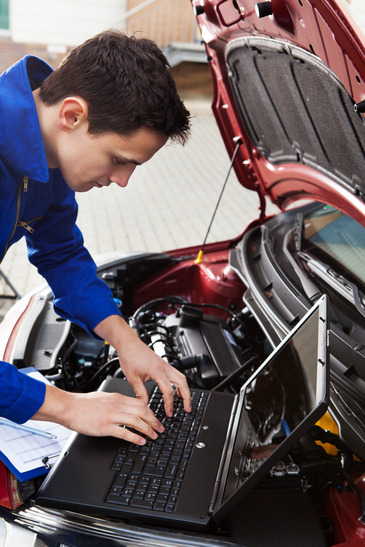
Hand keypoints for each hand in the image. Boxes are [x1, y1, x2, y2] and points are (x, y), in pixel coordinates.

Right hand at [33, 384, 163, 444]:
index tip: (155, 419)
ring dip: (148, 430)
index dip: (151, 412)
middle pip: (142, 412)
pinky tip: (141, 441)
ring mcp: (112, 416)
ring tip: (154, 436)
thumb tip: (126, 406)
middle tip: (160, 429)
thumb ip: (116, 402)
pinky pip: (125, 432)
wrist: (69, 407)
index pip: (140, 404)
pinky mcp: (105, 427)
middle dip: (154, 421)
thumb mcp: (104, 397)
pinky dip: (135, 437)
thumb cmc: (83, 403)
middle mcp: (117, 405)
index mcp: (118, 398)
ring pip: (137, 422)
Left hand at [94, 315, 191, 416]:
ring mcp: (165, 365)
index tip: (169, 413)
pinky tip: (176, 390)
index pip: (168, 391)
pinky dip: (179, 383)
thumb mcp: (132, 378)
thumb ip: (140, 392)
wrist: (129, 343)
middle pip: (182, 383)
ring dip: (185, 390)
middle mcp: (164, 367)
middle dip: (187, 397)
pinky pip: (176, 374)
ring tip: (184, 401)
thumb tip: (145, 404)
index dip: (169, 404)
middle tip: (187, 409)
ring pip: (182, 377)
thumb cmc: (129, 356)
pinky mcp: (163, 364)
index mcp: (157, 371)